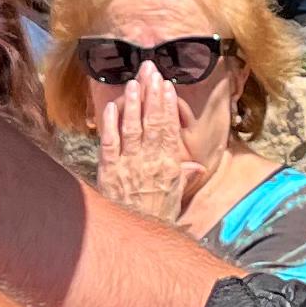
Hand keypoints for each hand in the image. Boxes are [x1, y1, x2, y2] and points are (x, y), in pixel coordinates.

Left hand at [95, 66, 204, 222]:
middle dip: (151, 95)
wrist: (137, 236)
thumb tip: (196, 165)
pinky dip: (110, 125)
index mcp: (168, 165)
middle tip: (150, 71)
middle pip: (151, 122)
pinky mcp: (109, 172)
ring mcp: (128, 165)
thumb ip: (184, 176)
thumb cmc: (157, 214)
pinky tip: (111, 107)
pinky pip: (109, 144)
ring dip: (132, 104)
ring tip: (133, 83)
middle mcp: (149, 162)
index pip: (168, 129)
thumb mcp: (176, 195)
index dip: (167, 105)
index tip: (166, 85)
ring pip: (131, 129)